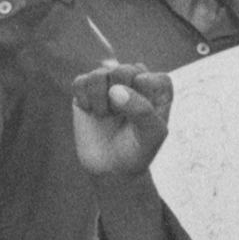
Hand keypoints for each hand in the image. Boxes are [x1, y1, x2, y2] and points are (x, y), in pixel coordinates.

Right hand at [67, 60, 172, 178]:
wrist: (112, 167)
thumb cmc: (138, 149)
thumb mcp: (151, 135)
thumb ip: (141, 110)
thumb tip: (114, 91)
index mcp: (157, 85)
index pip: (148, 79)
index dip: (139, 104)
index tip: (140, 122)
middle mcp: (134, 77)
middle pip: (122, 71)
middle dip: (118, 100)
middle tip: (119, 117)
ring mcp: (109, 80)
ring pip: (98, 75)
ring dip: (99, 102)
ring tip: (105, 115)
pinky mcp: (87, 87)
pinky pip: (80, 82)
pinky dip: (84, 100)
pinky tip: (91, 111)